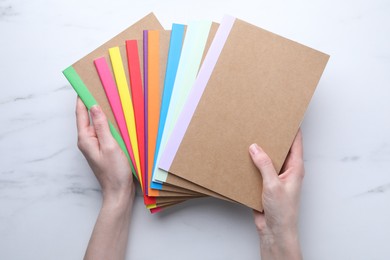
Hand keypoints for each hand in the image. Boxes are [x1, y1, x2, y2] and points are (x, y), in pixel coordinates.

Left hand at [76, 97, 134, 204]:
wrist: (118, 192)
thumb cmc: (114, 172)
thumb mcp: (110, 146)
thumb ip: (102, 126)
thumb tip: (94, 107)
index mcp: (86, 138)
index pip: (81, 113)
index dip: (82, 98)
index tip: (84, 83)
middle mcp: (88, 140)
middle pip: (88, 117)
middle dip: (92, 102)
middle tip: (100, 87)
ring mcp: (95, 144)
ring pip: (97, 123)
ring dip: (102, 112)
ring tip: (109, 98)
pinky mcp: (103, 148)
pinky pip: (104, 131)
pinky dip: (108, 123)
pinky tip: (117, 118)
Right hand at [249, 129, 303, 259]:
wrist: (275, 230)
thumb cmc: (283, 211)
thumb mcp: (273, 184)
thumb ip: (264, 164)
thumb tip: (255, 147)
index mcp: (295, 168)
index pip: (296, 143)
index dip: (292, 129)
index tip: (286, 116)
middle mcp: (287, 170)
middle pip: (281, 148)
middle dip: (272, 138)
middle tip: (263, 124)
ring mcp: (276, 177)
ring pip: (268, 158)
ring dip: (260, 151)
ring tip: (250, 138)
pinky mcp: (265, 184)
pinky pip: (258, 169)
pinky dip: (252, 163)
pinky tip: (243, 158)